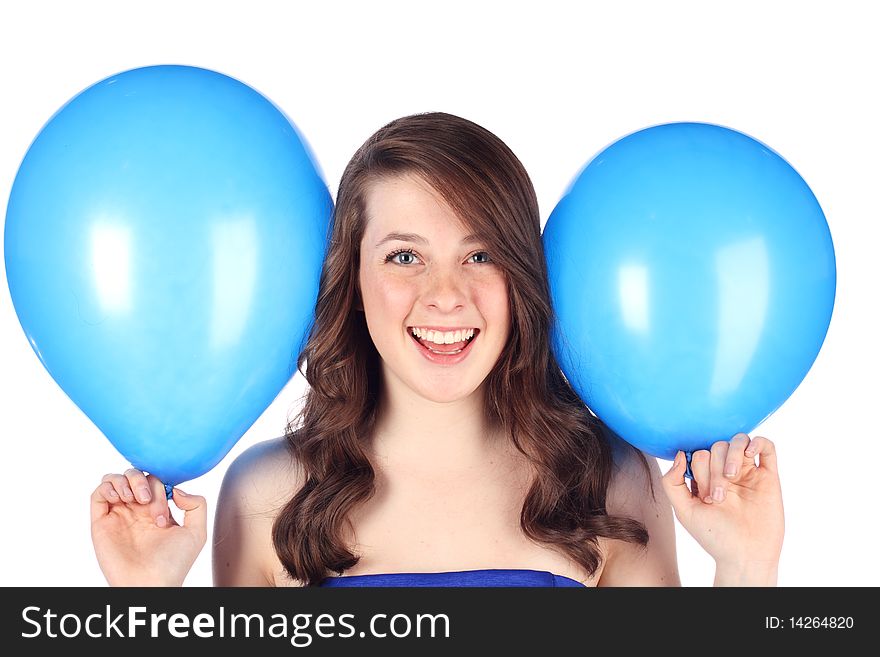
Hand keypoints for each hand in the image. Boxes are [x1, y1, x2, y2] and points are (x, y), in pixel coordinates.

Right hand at [90, 469, 206, 585]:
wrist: (152, 583)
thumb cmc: (173, 563)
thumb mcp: (196, 532)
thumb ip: (197, 505)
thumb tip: (176, 490)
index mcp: (156, 510)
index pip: (155, 481)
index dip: (160, 487)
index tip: (165, 510)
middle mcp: (136, 511)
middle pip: (135, 475)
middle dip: (143, 482)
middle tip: (147, 502)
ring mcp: (118, 515)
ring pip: (115, 479)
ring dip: (126, 480)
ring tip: (135, 500)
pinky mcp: (101, 523)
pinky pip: (98, 494)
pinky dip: (108, 487)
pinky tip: (122, 498)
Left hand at [661, 434, 783, 574]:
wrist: (745, 556)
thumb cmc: (715, 536)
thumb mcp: (684, 511)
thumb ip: (672, 483)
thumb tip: (681, 454)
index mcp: (706, 478)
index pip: (700, 454)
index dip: (699, 470)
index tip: (704, 496)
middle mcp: (726, 472)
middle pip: (717, 447)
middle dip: (713, 469)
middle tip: (718, 497)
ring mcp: (748, 473)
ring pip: (738, 441)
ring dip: (731, 454)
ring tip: (731, 476)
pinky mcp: (769, 477)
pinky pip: (767, 447)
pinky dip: (757, 442)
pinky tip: (749, 454)